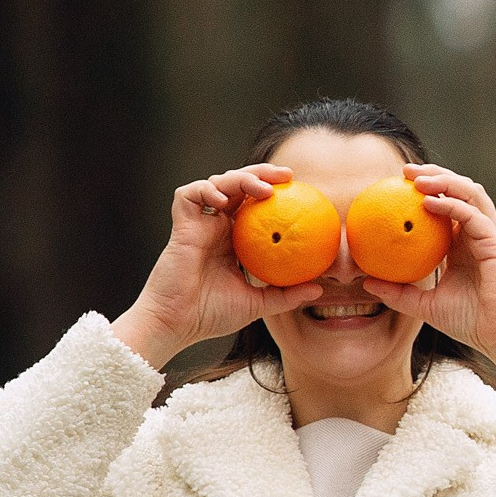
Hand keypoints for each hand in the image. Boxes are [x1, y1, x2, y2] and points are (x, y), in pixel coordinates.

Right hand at [112, 164, 324, 368]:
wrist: (176, 323)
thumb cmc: (211, 315)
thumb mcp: (258, 304)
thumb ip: (285, 295)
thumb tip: (319, 290)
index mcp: (233, 240)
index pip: (255, 205)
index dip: (273, 192)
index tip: (300, 191)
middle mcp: (216, 227)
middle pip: (239, 186)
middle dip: (261, 173)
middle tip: (288, 175)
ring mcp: (198, 224)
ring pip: (217, 183)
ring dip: (240, 178)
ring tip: (262, 188)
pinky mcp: (181, 225)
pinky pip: (189, 195)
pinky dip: (205, 189)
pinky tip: (223, 200)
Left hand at [360, 164, 495, 376]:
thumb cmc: (472, 323)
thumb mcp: (426, 306)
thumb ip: (399, 293)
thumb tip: (366, 282)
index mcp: (465, 244)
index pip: (448, 205)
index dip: (427, 190)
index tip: (397, 184)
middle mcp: (479, 234)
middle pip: (460, 191)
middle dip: (435, 174)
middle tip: (404, 171)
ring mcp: (490, 237)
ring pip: (471, 194)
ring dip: (445, 181)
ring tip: (417, 179)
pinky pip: (474, 216)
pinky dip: (453, 205)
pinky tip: (430, 203)